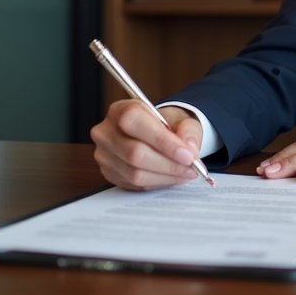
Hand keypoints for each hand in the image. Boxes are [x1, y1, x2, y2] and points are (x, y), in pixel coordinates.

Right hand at [90, 101, 204, 189]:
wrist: (153, 133)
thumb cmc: (165, 124)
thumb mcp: (181, 119)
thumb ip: (188, 132)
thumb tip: (190, 152)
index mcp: (121, 110)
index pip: (135, 122)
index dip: (163, 141)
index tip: (187, 155)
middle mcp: (106, 132)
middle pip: (135, 153)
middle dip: (168, 164)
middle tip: (191, 168)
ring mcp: (104, 155)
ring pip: (135, 173)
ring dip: (165, 176)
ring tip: (185, 173)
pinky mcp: (109, 173)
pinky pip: (135, 185)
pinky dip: (158, 182)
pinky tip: (171, 177)